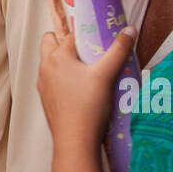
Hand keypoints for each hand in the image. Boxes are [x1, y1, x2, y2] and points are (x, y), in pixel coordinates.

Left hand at [38, 25, 136, 151]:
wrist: (75, 141)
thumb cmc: (89, 106)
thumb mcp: (106, 75)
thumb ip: (118, 50)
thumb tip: (129, 30)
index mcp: (57, 57)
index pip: (71, 35)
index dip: (87, 36)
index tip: (99, 42)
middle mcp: (45, 67)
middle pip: (51, 42)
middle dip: (67, 43)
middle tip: (88, 53)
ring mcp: (43, 84)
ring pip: (50, 62)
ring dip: (64, 61)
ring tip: (86, 71)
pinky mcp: (46, 99)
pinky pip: (51, 80)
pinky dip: (62, 79)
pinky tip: (80, 89)